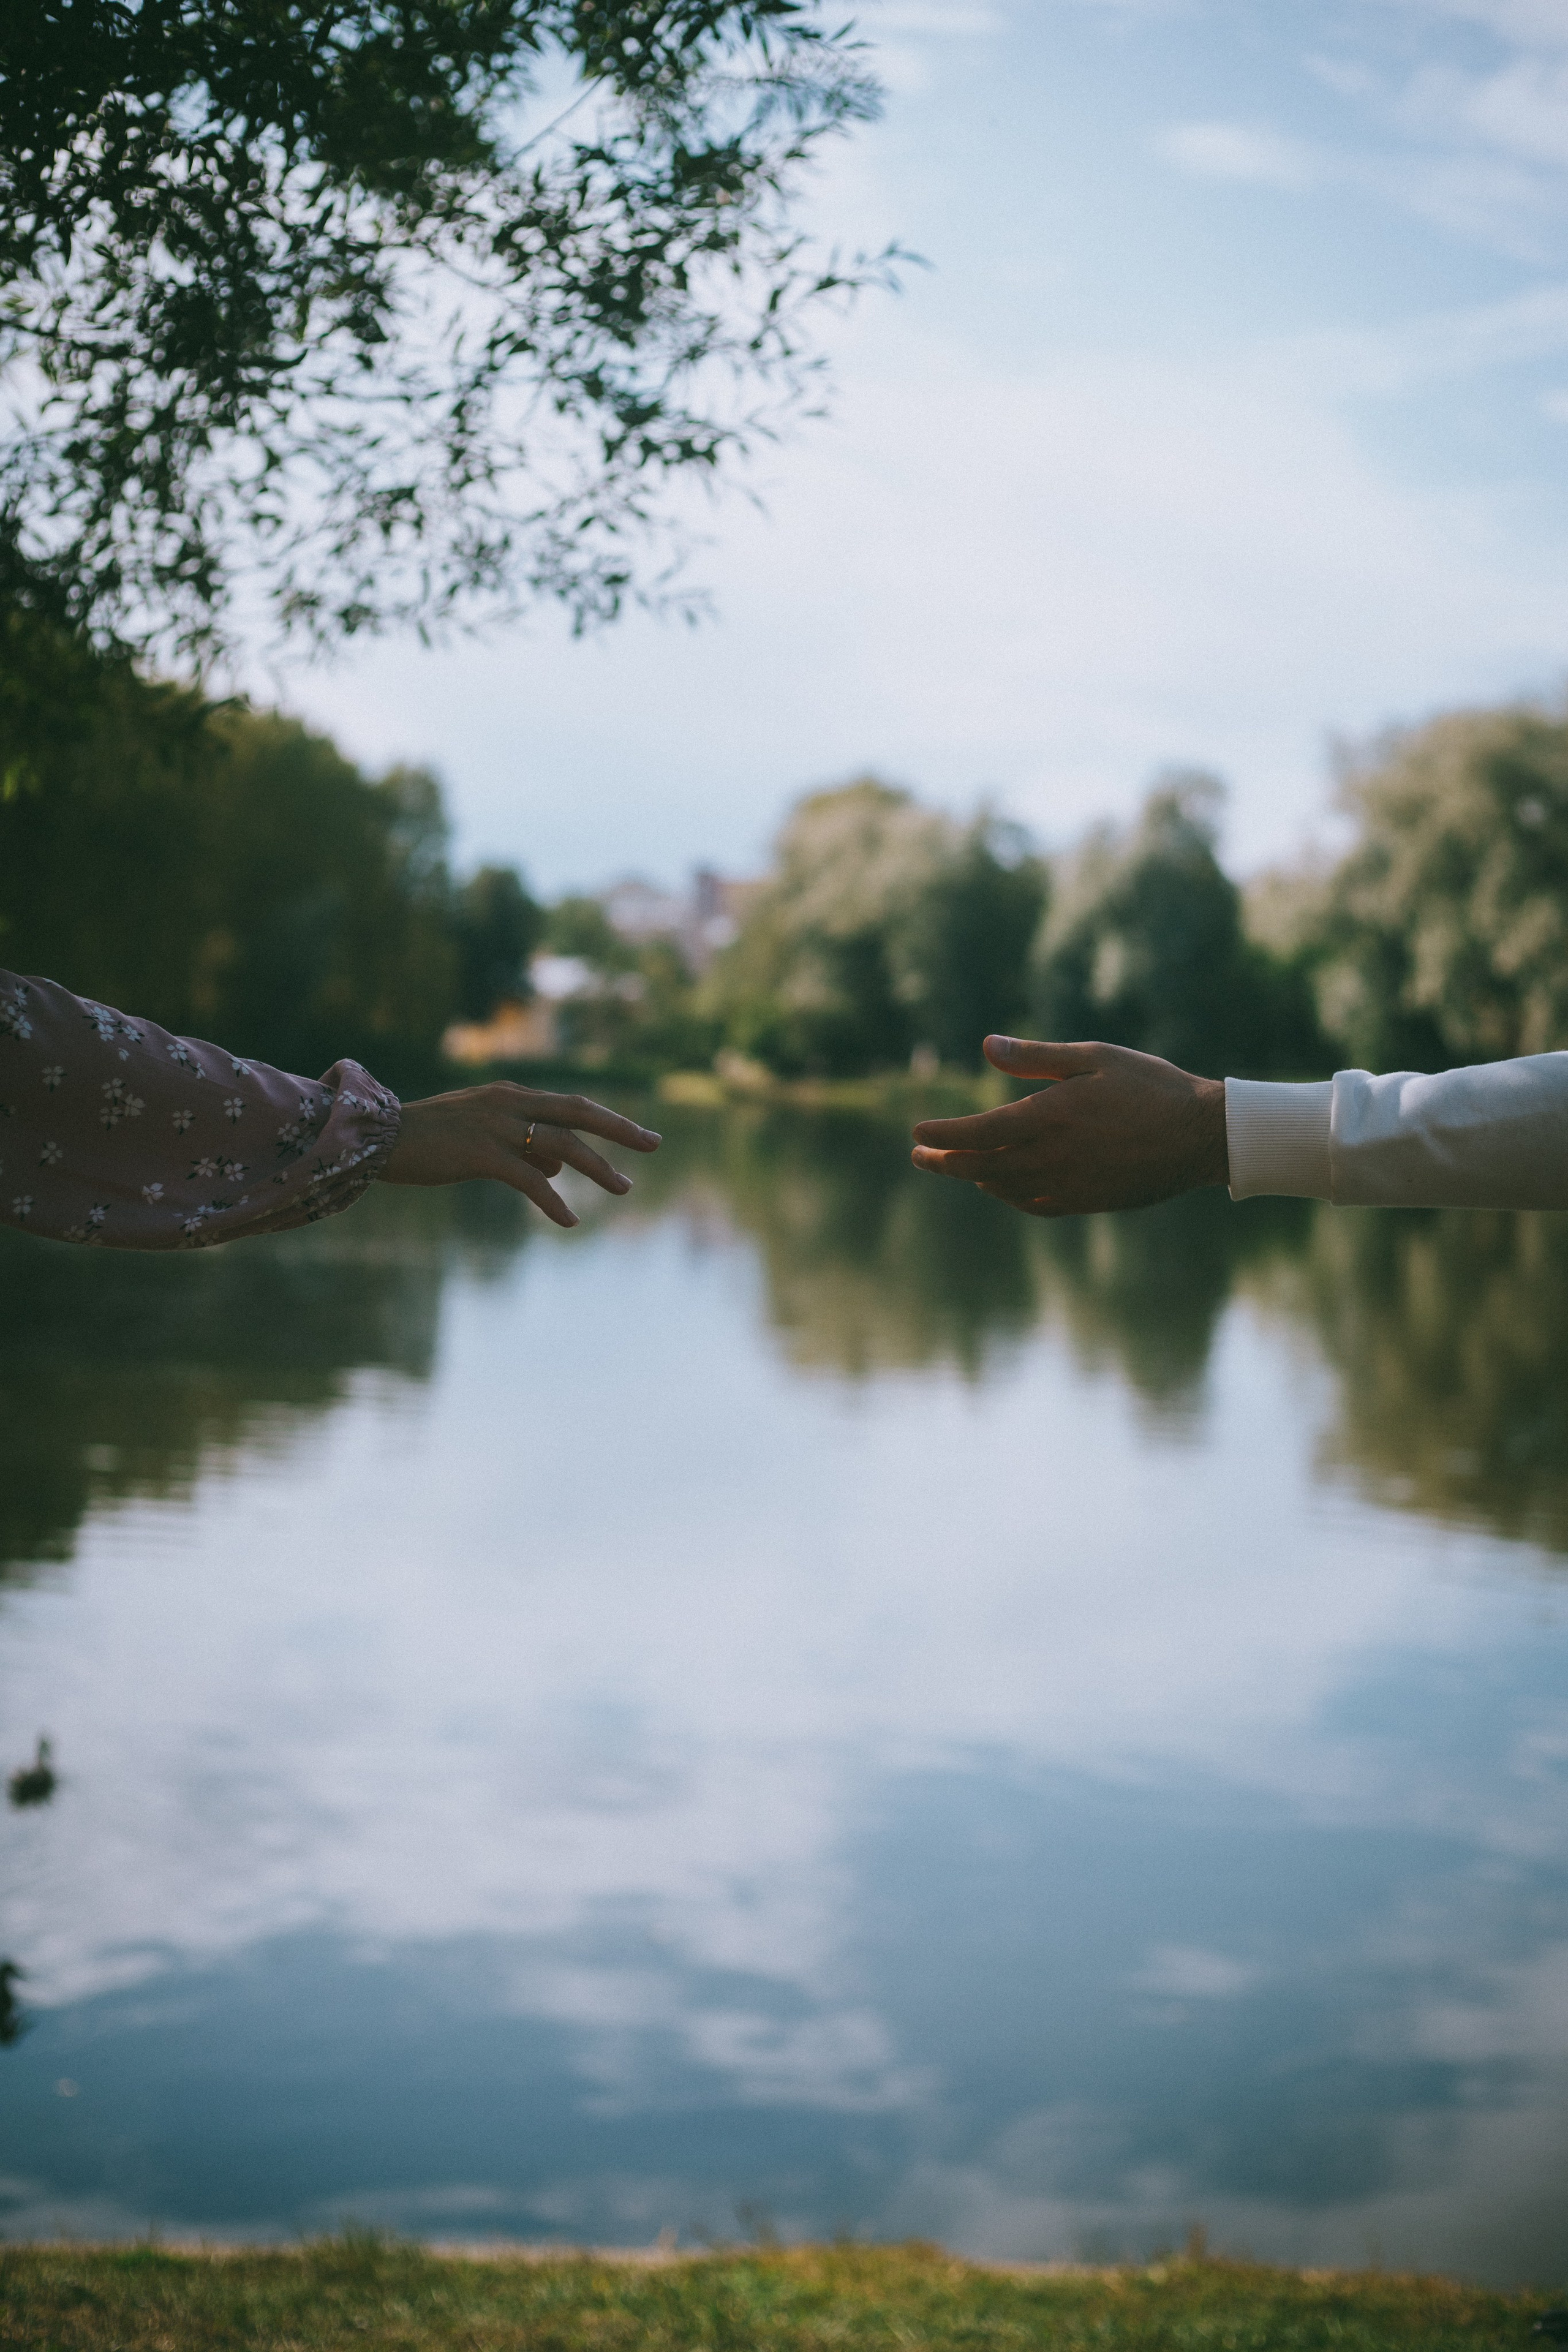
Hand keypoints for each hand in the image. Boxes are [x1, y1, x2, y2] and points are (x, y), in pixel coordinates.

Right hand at [380, 1082, 660, 1227]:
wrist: (378, 1139)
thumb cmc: (429, 1139)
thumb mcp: (481, 1134)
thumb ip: (522, 1146)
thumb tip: (557, 1170)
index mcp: (511, 1096)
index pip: (572, 1104)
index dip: (609, 1118)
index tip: (641, 1133)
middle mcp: (509, 1104)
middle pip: (579, 1113)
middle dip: (620, 1128)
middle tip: (654, 1144)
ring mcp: (496, 1127)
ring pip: (561, 1145)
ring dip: (597, 1168)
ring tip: (624, 1188)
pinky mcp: (481, 1154)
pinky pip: (528, 1180)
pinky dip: (552, 1201)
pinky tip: (568, 1221)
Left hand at [911, 1036, 1227, 1216]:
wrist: (1202, 1136)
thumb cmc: (1151, 1086)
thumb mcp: (1094, 1057)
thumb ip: (1036, 1057)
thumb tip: (986, 1045)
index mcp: (1048, 1117)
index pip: (976, 1132)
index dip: (941, 1136)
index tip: (917, 1134)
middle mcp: (1051, 1157)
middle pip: (980, 1167)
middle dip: (943, 1163)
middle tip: (919, 1158)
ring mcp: (1068, 1185)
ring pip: (1004, 1188)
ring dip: (975, 1178)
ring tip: (956, 1167)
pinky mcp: (1087, 1202)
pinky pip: (1035, 1204)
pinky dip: (1010, 1196)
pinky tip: (1003, 1187)